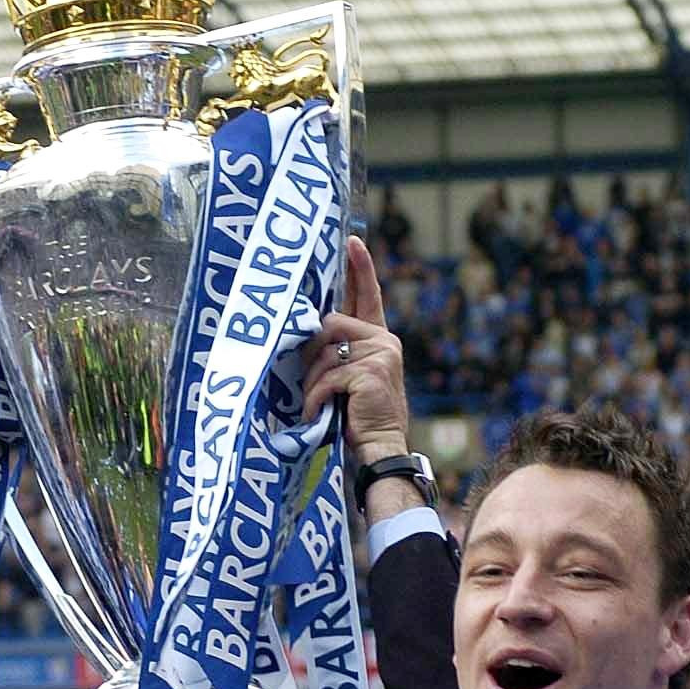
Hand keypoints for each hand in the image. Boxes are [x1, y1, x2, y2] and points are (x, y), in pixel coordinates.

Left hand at [302, 236, 408, 461]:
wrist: (380, 447)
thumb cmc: (358, 415)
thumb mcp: (348, 376)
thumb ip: (337, 351)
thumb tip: (306, 333)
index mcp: (379, 338)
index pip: (368, 296)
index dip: (361, 268)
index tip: (353, 242)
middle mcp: (384, 340)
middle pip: (330, 324)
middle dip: (311, 355)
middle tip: (311, 383)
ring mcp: (379, 354)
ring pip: (325, 352)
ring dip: (313, 382)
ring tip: (319, 403)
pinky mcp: (369, 371)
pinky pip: (327, 375)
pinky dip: (316, 397)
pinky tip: (319, 412)